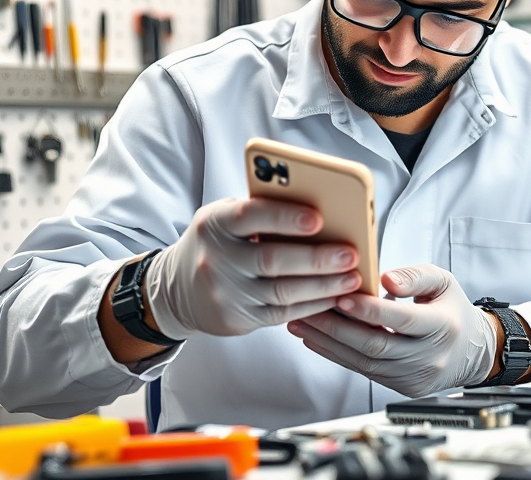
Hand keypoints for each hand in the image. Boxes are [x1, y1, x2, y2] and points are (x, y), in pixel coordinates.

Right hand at [144, 197, 361, 338]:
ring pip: (282, 292)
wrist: (176, 289)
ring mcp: (225, 293)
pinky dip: (313, 306)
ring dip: (324, 286)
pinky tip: (335, 297)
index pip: (250, 216)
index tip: (319, 218)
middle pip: (272, 260)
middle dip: (317, 258)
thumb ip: (261, 211)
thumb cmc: (217, 243)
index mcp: (215, 224)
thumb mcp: (225, 218)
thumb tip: (319, 211)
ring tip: (353, 277)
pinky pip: (282, 314)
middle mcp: (216, 259)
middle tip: (351, 254)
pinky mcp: (237, 320)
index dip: (285, 218)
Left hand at [287, 264, 496, 397]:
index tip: (341, 296)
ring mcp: (414, 376)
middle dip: (336, 327)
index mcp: (442, 326)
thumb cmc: (452, 310)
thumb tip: (385, 278)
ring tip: (301, 322)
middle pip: (376, 345)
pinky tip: (315, 339)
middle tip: (307, 309)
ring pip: (365, 362)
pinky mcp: (401, 386)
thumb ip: (415, 276)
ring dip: (328, 342)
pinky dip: (336, 355)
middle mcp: (429, 356)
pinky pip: (364, 371)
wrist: (471, 352)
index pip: (402, 320)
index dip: (370, 310)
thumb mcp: (444, 281)